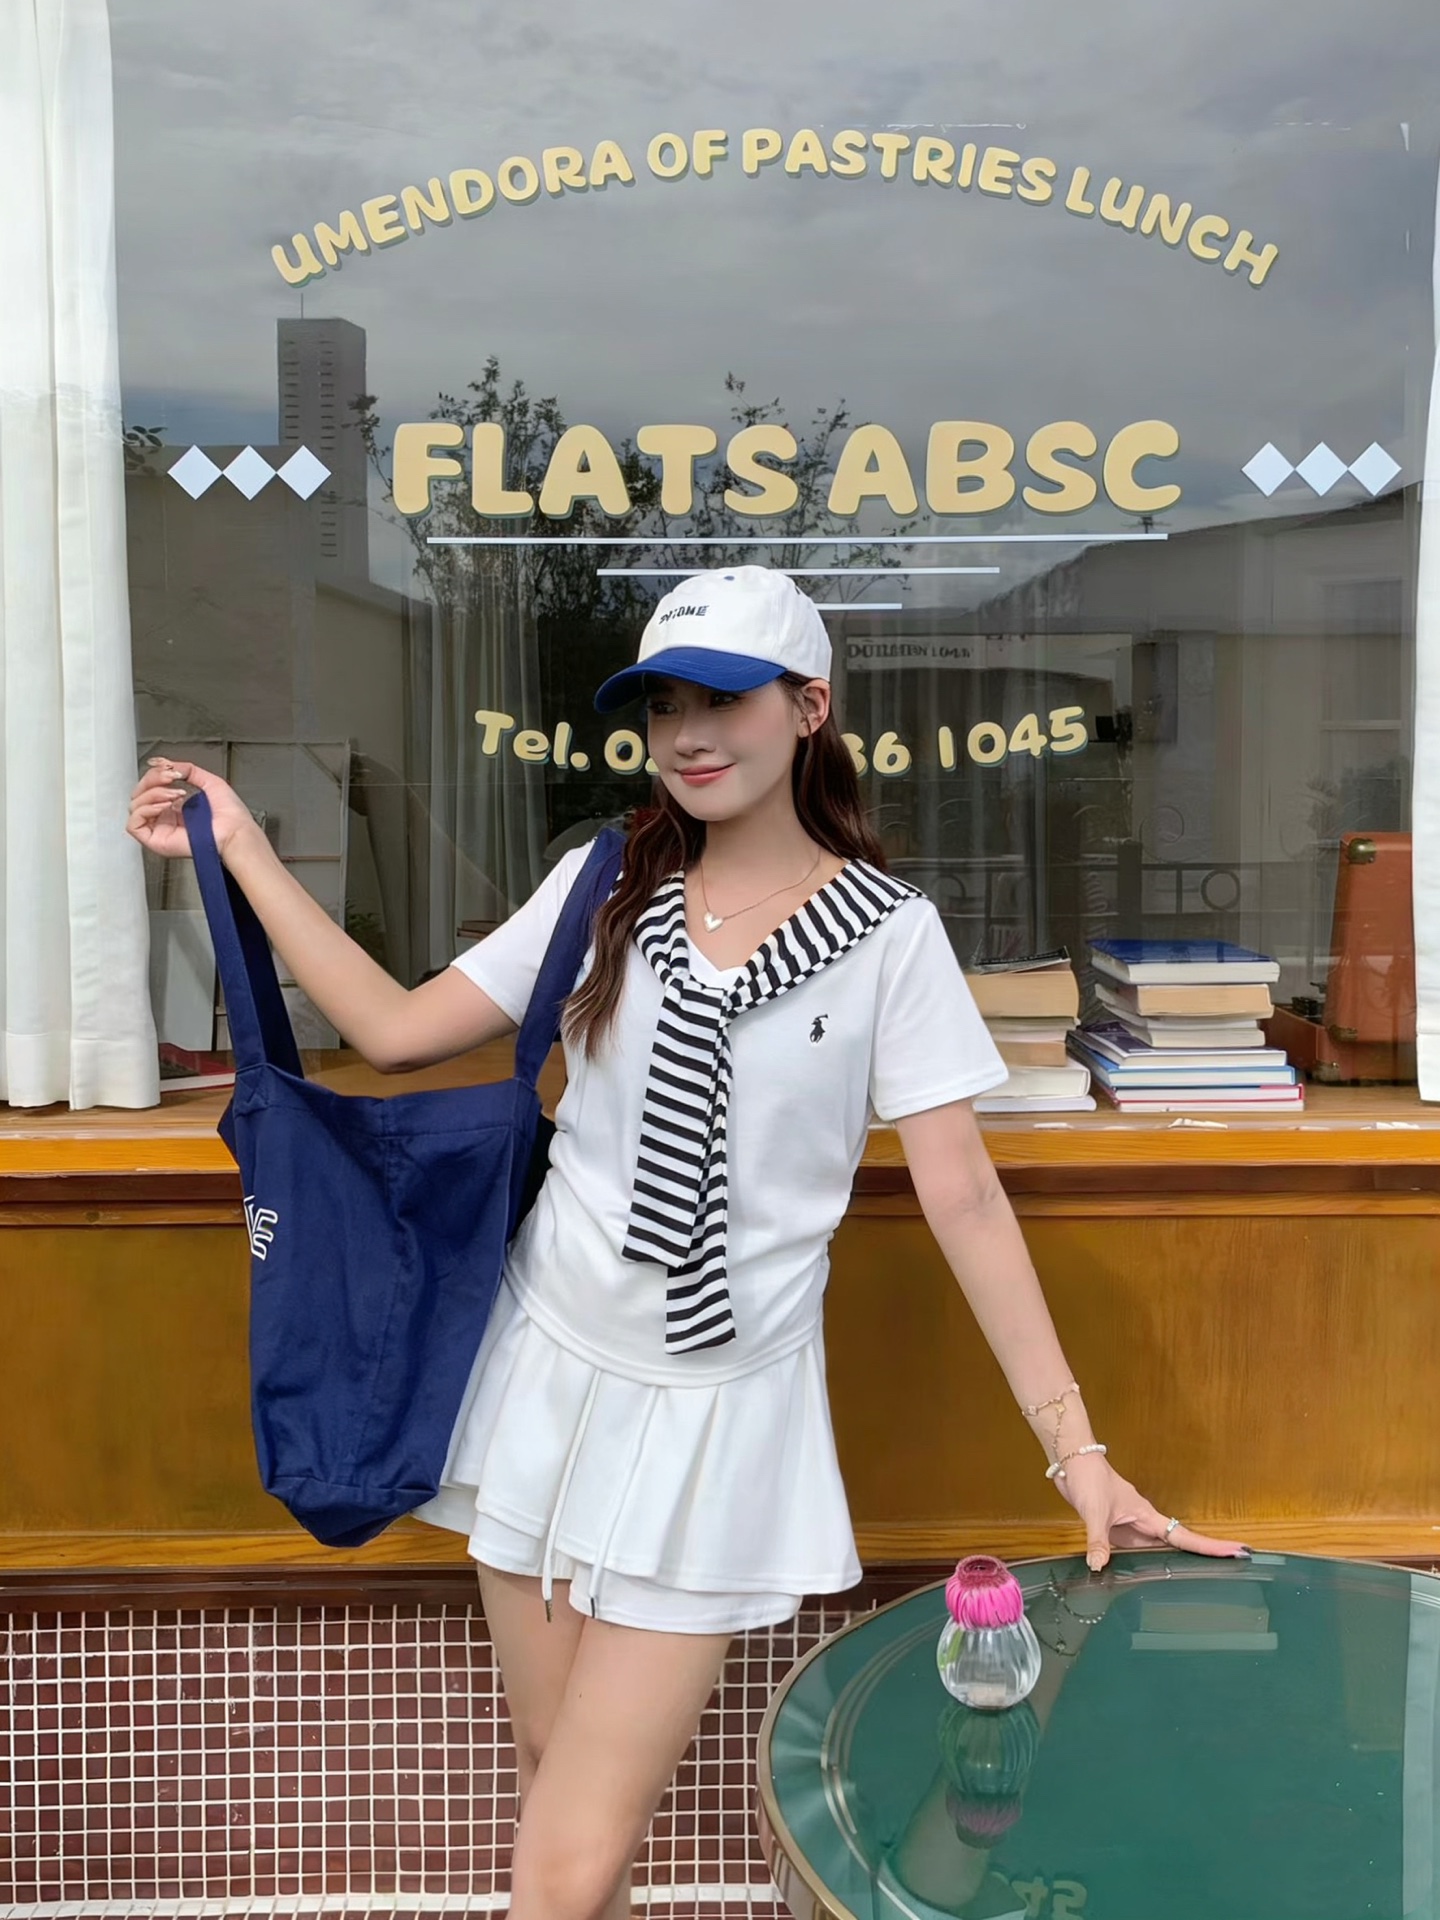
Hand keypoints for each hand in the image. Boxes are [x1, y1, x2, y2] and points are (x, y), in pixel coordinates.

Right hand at [126, 759, 256, 861]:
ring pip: (135, 806)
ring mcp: (159, 830)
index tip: (170, 769)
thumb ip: (185, 769)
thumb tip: (161, 762)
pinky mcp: (155, 841)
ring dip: (152, 793)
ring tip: (174, 794)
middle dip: (152, 780)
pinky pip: (133, 824)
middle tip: (170, 777)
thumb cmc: (230, 814)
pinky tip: (164, 806)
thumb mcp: (207, 780)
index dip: (155, 774)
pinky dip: (145, 809)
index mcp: (175, 807)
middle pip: (139, 794)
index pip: (150, 787)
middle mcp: (165, 819)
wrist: (235, 830)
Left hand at [1054, 1452, 1249, 1571]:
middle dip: (1205, 1557)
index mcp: (1147, 1517)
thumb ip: (1098, 1540)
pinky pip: (1136, 1551)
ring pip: (1159, 1551)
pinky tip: (1145, 1578)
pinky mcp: (1117, 1530)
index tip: (1239, 1552)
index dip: (1211, 1547)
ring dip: (1177, 1564)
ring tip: (1203, 1582)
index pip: (1185, 1536)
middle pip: (1179, 1546)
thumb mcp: (1094, 1511)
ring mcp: (1131, 1527)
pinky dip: (1145, 1564)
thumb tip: (1099, 1567)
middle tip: (1235, 1570)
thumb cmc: (1089, 1479)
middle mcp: (1144, 1524)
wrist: (1072, 1463)